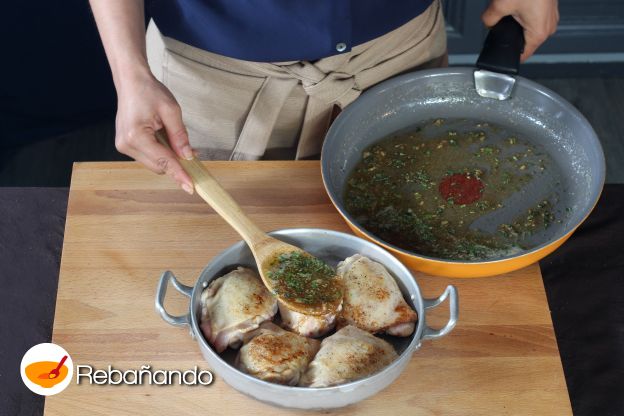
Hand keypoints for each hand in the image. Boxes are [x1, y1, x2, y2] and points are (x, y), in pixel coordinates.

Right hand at [115, 71, 194, 193]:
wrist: (130, 81)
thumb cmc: (148, 91)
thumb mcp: (171, 110)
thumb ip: (180, 135)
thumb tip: (188, 156)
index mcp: (136, 135)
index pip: (163, 161)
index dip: (179, 174)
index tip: (191, 186)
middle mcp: (126, 144)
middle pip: (158, 166)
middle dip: (177, 164)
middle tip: (195, 155)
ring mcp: (124, 146)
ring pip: (154, 163)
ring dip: (169, 158)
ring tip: (179, 142)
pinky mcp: (126, 144)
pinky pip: (149, 156)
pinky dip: (162, 153)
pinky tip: (169, 142)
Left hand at [482, 0, 558, 61]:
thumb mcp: (501, 5)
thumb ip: (489, 20)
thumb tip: (487, 23)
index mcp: (539, 33)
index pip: (522, 55)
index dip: (507, 54)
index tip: (499, 49)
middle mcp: (548, 27)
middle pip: (524, 41)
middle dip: (510, 34)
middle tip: (502, 21)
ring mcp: (550, 17)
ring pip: (528, 29)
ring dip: (517, 22)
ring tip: (512, 8)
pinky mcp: (549, 8)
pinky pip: (534, 18)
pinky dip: (524, 13)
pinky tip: (518, 4)